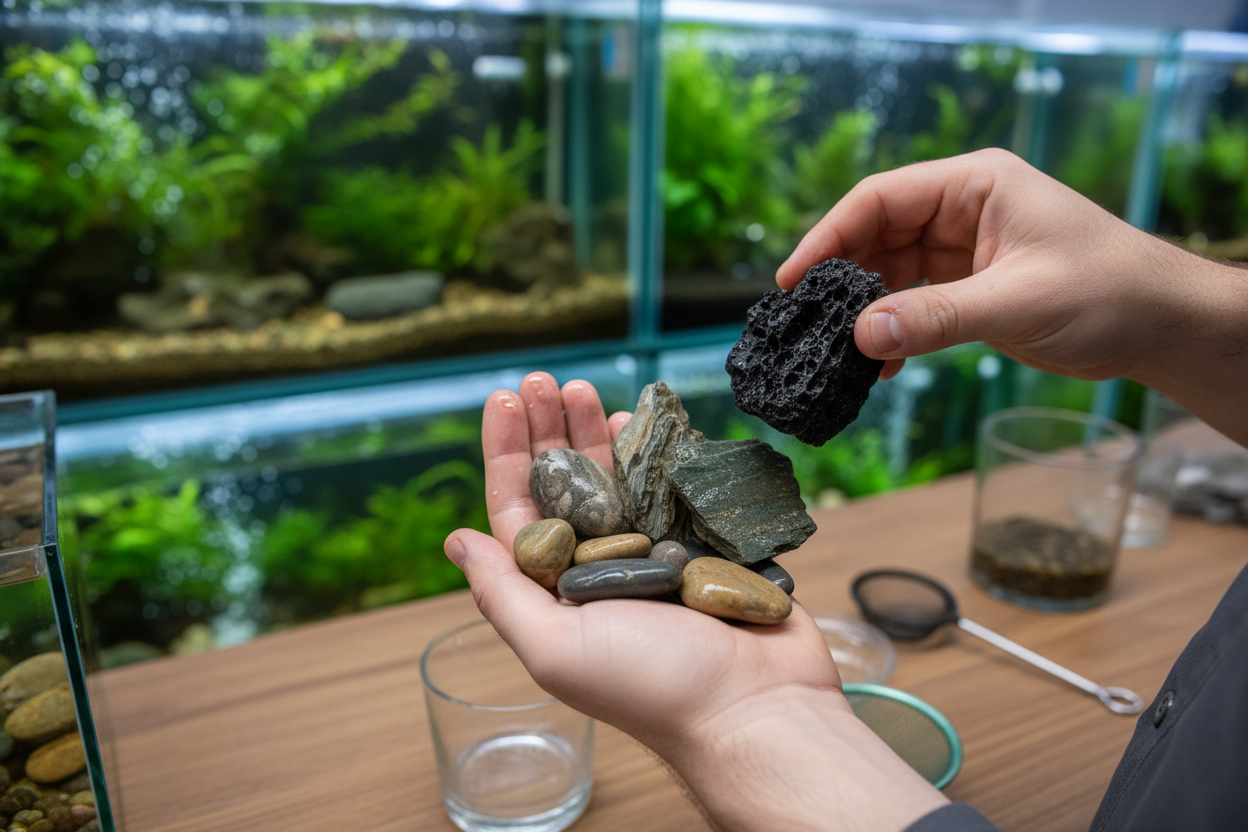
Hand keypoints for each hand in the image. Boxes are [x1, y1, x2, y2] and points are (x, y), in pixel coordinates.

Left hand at [444, 372, 947, 831]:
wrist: (757, 706)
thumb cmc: (653, 686)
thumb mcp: (556, 647)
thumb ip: (504, 593)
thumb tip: (455, 541)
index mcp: (556, 593)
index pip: (518, 510)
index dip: (507, 453)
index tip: (503, 400)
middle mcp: (599, 569)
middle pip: (562, 484)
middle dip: (548, 430)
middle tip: (543, 382)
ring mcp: (651, 553)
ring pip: (613, 478)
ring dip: (595, 431)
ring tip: (583, 390)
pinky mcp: (699, 542)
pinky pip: (668, 484)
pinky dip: (652, 450)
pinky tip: (637, 418)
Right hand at [778, 149, 1247, 445]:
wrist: (1160, 325)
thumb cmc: (1107, 292)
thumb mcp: (1016, 303)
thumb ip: (936, 318)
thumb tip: (861, 335)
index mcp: (974, 185)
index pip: (881, 198)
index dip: (830, 235)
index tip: (793, 279)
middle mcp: (962, 209)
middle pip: (876, 233)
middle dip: (841, 278)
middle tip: (805, 323)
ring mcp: (963, 248)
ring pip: (889, 271)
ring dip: (864, 311)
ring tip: (837, 351)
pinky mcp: (968, 286)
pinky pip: (911, 302)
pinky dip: (891, 330)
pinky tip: (879, 365)